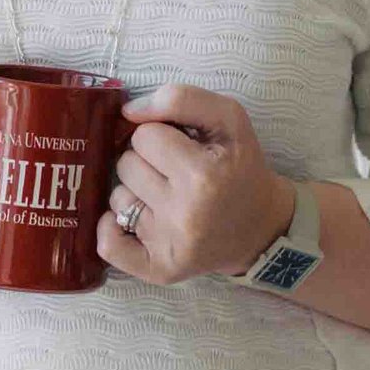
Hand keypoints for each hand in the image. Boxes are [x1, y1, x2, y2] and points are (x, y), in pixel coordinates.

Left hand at [96, 79, 295, 286]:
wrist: (261, 228)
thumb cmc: (240, 168)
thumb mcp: (229, 119)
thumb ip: (181, 99)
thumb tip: (129, 111)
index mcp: (204, 175)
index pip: (144, 135)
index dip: (162, 136)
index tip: (183, 148)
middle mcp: (185, 213)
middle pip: (126, 165)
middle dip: (147, 163)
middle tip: (175, 173)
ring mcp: (169, 245)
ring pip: (117, 198)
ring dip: (135, 193)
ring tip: (167, 198)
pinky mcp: (160, 270)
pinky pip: (108, 246)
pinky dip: (112, 230)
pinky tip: (135, 222)